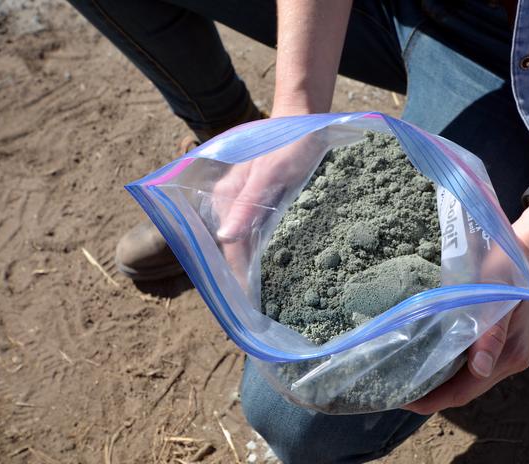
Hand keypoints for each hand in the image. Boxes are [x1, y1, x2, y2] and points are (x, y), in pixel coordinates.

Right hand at [206, 108, 323, 294]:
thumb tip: (225, 239)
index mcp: (226, 195)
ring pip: (240, 242)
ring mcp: (243, 202)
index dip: (235, 275)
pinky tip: (268, 268)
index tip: (244, 304)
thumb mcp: (272, 174)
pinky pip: (254, 232)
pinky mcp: (258, 203)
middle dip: (237, 276)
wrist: (303, 122)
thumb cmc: (289, 145)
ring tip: (258, 297)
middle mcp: (229, 201)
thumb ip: (249, 205)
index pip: (228, 246)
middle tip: (251, 309)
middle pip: (229, 247)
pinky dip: (258, 252)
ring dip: (247, 267)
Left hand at [403, 200, 528, 414]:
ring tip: (409, 379)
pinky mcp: (506, 343)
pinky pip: (475, 365)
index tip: (403, 401)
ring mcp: (511, 353)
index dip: (434, 400)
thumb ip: (491, 333)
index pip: (465, 391)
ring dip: (442, 383)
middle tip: (396, 391)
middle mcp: (512, 360)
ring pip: (470, 380)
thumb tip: (479, 370)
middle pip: (466, 390)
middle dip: (432, 395)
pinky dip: (453, 368)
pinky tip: (433, 360)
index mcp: (511, 354)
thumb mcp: (498, 293)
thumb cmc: (511, 267)